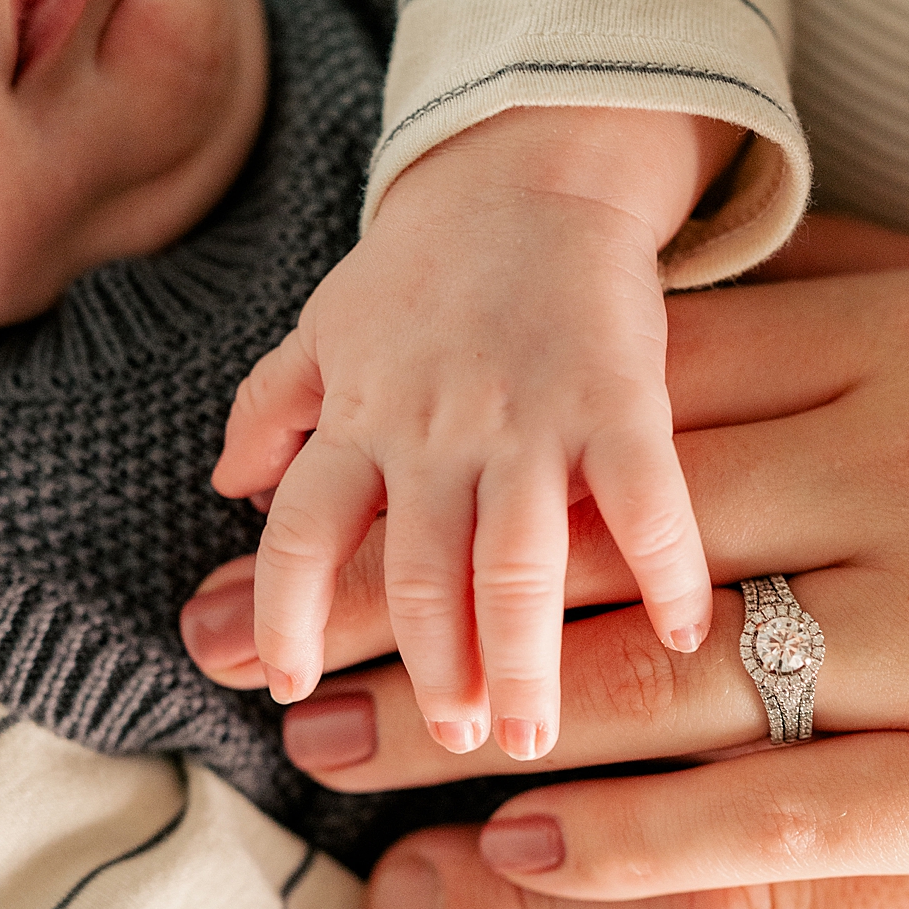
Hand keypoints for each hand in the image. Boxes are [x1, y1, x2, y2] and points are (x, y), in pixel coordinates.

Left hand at [191, 247, 908, 908]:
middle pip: (611, 544)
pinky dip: (649, 851)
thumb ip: (876, 299)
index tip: (335, 499)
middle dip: (419, 602)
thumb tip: (712, 262)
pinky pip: (800, 829)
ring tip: (339, 774)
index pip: (643, 403)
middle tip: (258, 659)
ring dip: (483, 733)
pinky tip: (528, 868)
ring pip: (675, 691)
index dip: (464, 457)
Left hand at [212, 107, 737, 758]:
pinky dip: (666, 567)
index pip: (301, 533)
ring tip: (528, 738)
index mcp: (361, 418)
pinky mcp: (620, 396)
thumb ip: (271, 408)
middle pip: (421, 571)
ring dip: (523, 658)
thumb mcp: (326, 325)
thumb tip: (225, 490)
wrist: (532, 168)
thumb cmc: (429, 266)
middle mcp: (435, 429)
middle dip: (433, 670)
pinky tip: (683, 635)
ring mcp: (529, 417)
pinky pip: (645, 496)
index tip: (288, 687)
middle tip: (458, 740)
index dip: (288, 614)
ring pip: (517, 560)